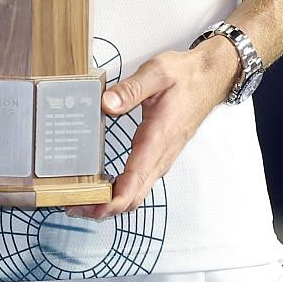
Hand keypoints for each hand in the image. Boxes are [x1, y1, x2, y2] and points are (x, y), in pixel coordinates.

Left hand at [65, 39, 236, 218]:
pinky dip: (121, 192)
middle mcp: (162, 154)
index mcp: (159, 137)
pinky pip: (141, 182)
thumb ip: (131, 89)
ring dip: (111, 203)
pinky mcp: (160, 155)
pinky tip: (102, 188)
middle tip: (72, 207)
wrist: (210, 78)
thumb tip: (106, 104)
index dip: (113, 201)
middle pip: (133, 196)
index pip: (135, 180)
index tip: (90, 208)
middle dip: (103, 207)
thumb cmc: (185, 76)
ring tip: (80, 201)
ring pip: (137, 192)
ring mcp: (162, 158)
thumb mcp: (157, 73)